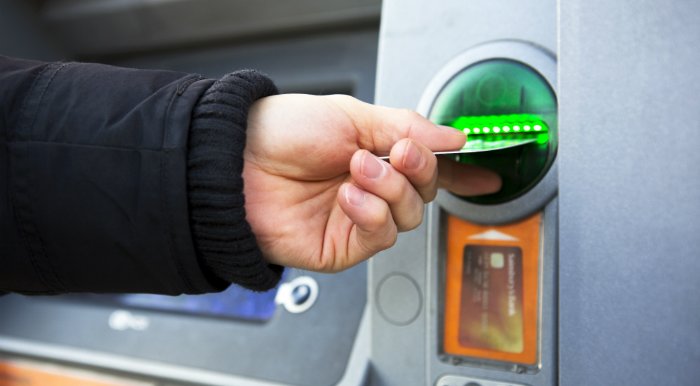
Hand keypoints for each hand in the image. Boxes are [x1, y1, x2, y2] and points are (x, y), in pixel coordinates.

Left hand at [243, 94, 499, 271]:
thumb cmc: (283, 131)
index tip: (488, 173)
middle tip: (396, 153)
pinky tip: (349, 196)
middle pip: (424, 195)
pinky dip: (372, 214)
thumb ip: (408, 127)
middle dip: (417, 172)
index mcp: (376, 153)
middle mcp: (370, 188)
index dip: (461, 172)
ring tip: (358, 170)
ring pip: (407, 218)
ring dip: (390, 190)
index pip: (428, 167)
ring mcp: (358, 218)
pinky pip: (380, 237)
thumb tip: (453, 139)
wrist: (238, 161)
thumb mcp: (353, 115)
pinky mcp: (343, 245)